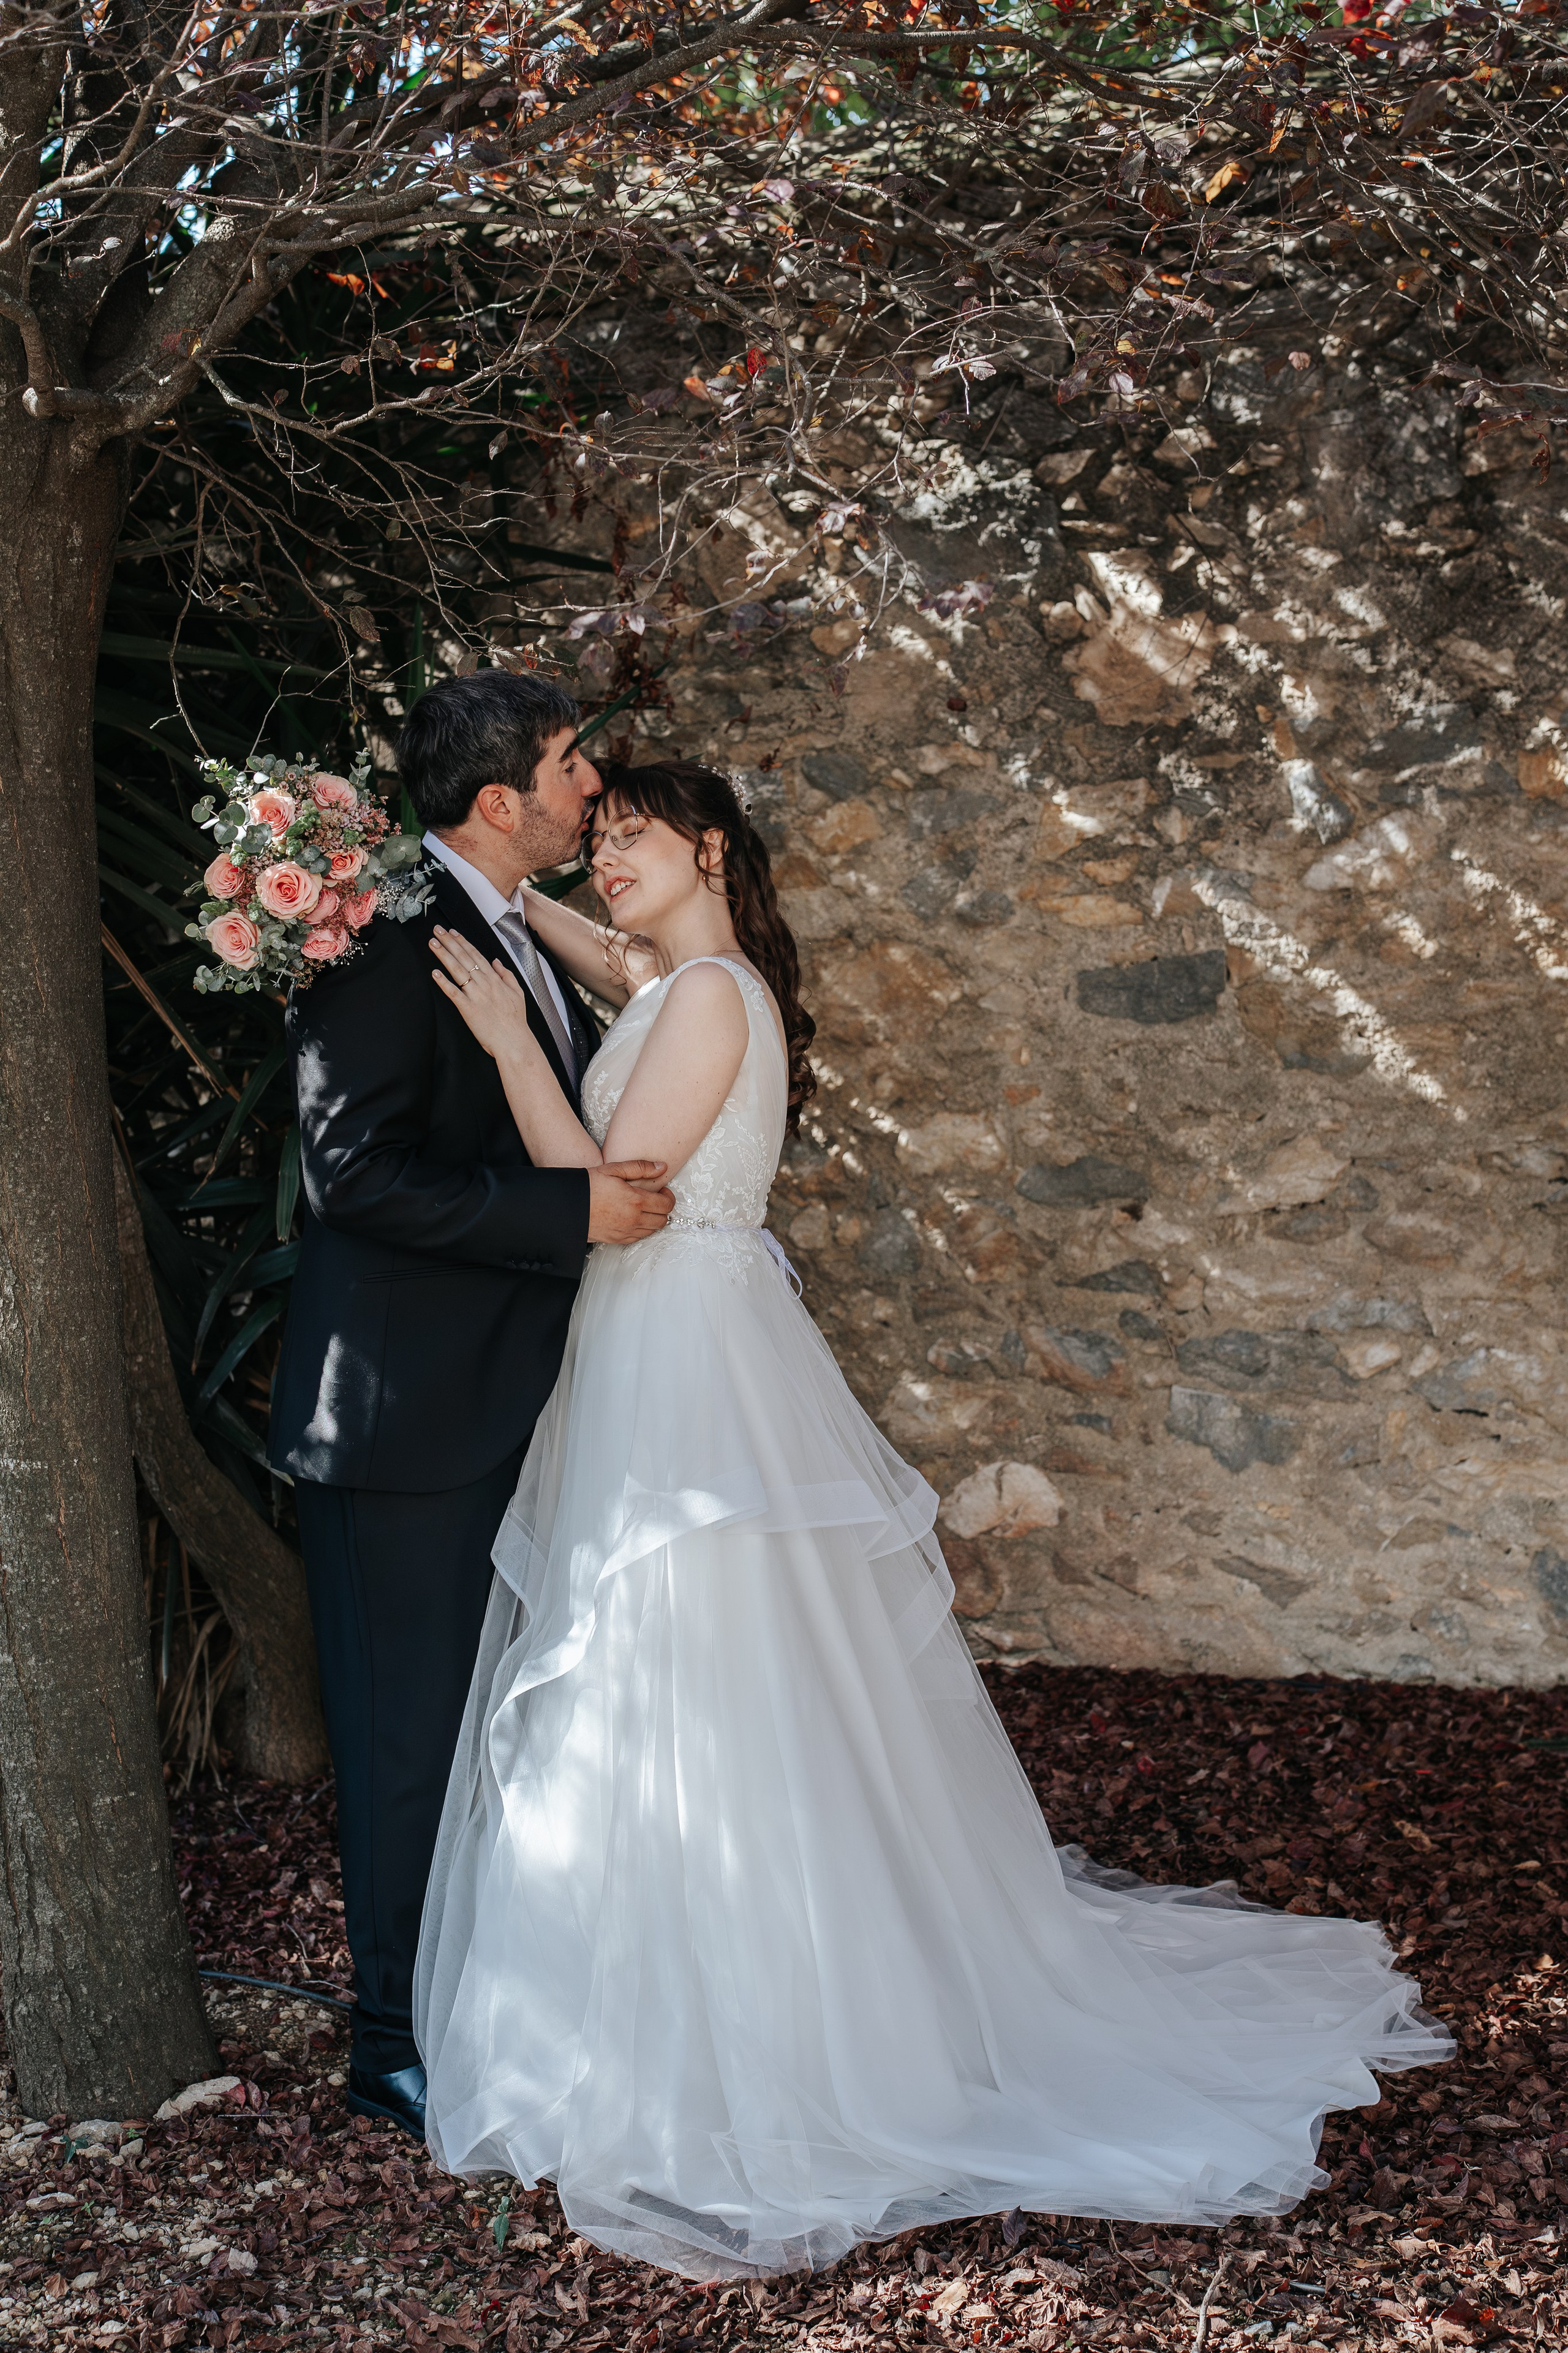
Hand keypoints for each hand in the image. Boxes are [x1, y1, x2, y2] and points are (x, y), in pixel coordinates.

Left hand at [431, 928, 538, 1060]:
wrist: (514, 1041)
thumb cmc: (515, 1021)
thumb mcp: (518, 993)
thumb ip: (506, 975)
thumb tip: (496, 962)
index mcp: (495, 980)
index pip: (476, 955)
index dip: (462, 942)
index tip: (452, 933)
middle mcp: (484, 984)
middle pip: (464, 958)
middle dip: (449, 942)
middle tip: (437, 930)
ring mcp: (476, 996)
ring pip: (457, 971)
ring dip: (444, 955)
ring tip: (433, 944)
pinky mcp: (468, 1009)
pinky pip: (453, 993)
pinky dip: (444, 982)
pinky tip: (434, 973)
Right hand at [587, 1162, 674, 1244]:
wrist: (567, 1205)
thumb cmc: (589, 1185)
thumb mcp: (614, 1169)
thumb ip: (640, 1167)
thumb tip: (662, 1167)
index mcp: (636, 1201)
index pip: (667, 1205)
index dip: (669, 1197)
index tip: (662, 1190)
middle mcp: (633, 1220)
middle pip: (663, 1220)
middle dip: (663, 1209)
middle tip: (655, 1198)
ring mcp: (625, 1232)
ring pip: (652, 1231)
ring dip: (653, 1219)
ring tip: (643, 1207)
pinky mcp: (616, 1239)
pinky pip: (638, 1237)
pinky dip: (641, 1228)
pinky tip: (633, 1217)